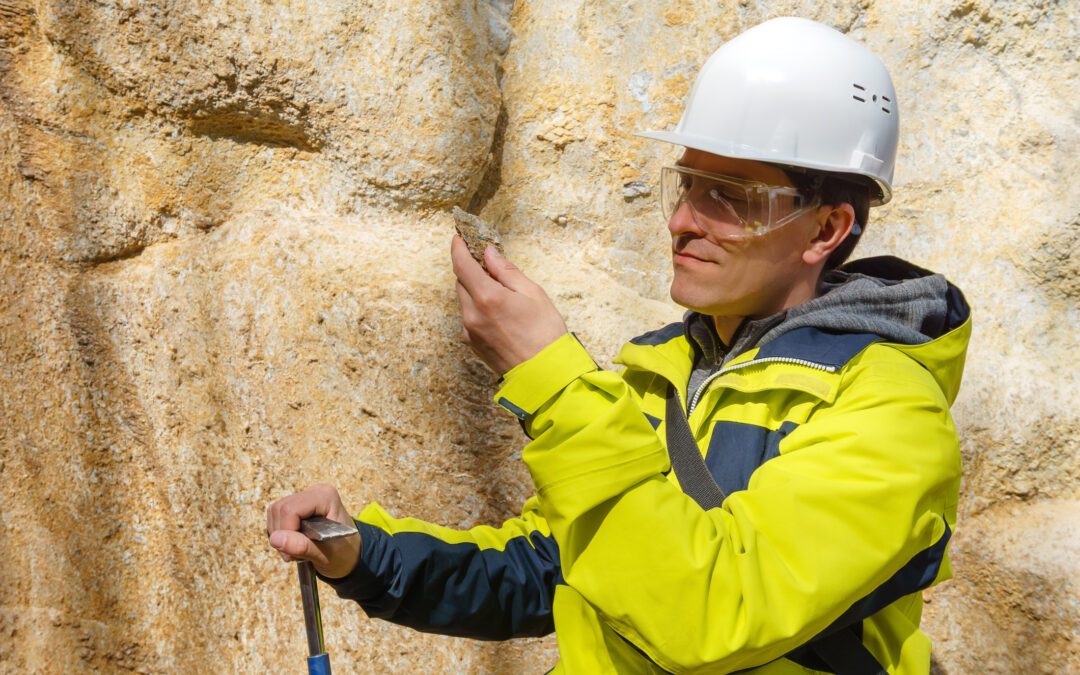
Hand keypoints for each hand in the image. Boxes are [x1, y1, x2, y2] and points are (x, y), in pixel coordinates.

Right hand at [266, 483, 361, 579]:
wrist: (349, 555)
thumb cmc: (343, 554)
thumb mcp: (326, 555)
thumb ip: (302, 546)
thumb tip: (275, 539)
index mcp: (326, 497)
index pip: (290, 510)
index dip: (286, 531)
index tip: (294, 552)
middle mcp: (315, 492)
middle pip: (280, 509)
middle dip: (282, 535)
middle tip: (295, 554)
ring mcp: (305, 497)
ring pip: (275, 512)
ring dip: (279, 535)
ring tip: (296, 549)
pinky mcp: (297, 505)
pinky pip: (275, 516)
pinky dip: (280, 533)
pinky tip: (294, 542)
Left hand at [451, 236, 567, 374]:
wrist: (546, 374)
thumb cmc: (545, 333)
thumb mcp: (533, 293)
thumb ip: (507, 271)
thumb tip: (489, 254)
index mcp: (487, 298)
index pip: (462, 265)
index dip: (458, 248)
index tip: (459, 237)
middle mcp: (472, 315)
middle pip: (461, 282)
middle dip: (471, 269)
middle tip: (488, 263)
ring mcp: (470, 332)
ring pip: (465, 300)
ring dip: (475, 290)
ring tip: (500, 292)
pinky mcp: (473, 344)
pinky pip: (469, 317)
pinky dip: (478, 308)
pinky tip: (499, 313)